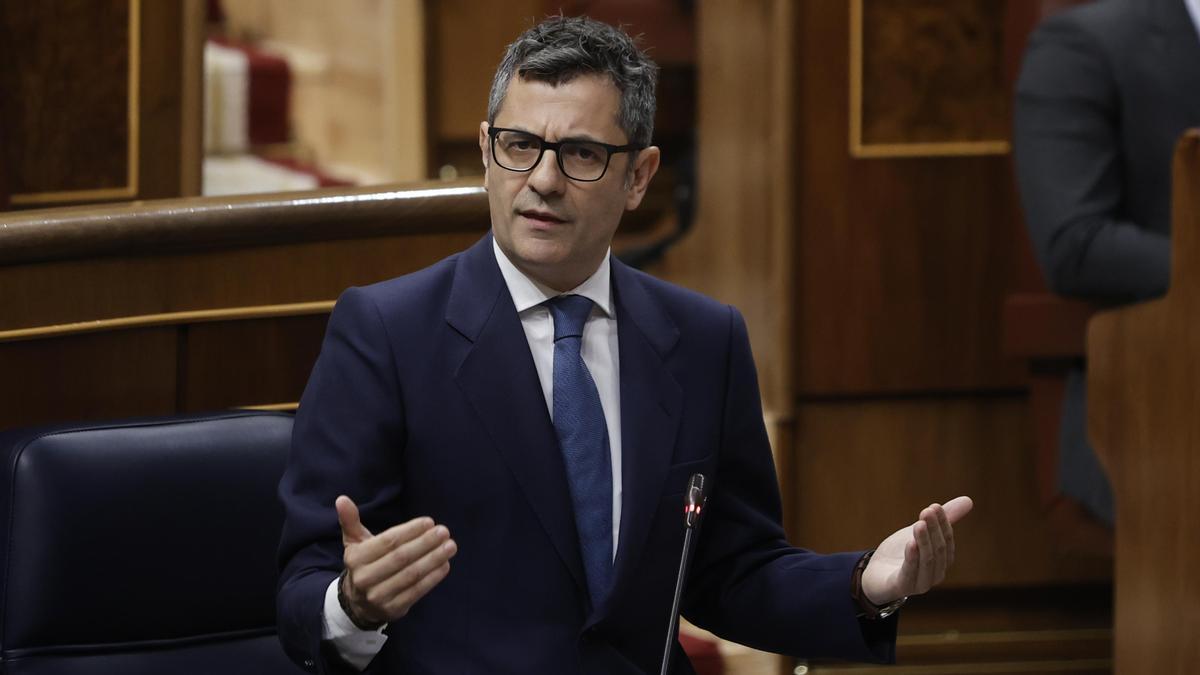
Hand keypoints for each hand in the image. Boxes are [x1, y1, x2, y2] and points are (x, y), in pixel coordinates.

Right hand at [336, 495, 457, 625]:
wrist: (357, 603)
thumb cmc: (363, 564)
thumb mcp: (354, 542)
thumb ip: (350, 520)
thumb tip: (342, 499)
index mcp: (356, 558)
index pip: (388, 542)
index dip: (410, 531)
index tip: (429, 522)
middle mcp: (364, 578)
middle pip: (401, 558)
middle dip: (425, 543)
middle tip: (444, 532)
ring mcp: (379, 596)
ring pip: (411, 575)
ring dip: (434, 559)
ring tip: (450, 546)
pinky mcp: (393, 609)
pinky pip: (417, 591)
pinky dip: (433, 578)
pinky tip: (445, 565)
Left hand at [860, 496, 972, 605]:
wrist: (875, 575)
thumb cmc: (901, 553)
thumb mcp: (919, 532)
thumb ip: (941, 519)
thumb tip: (969, 500)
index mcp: (943, 560)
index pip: (947, 540)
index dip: (943, 523)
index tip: (935, 506)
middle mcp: (935, 574)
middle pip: (938, 550)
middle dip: (933, 529)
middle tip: (926, 511)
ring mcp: (921, 583)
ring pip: (927, 560)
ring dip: (924, 541)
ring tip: (919, 523)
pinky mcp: (903, 587)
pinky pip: (910, 572)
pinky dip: (912, 558)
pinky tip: (910, 543)